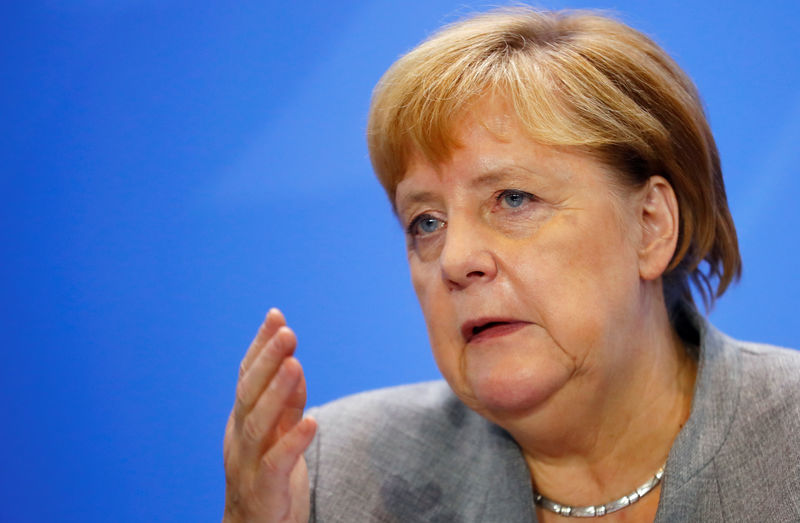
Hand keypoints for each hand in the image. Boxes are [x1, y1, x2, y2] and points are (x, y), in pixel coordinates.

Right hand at [223, 309, 316, 521]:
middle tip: (287, 332)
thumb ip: (285, 404)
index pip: (248, 376)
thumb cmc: (267, 479)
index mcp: (242, 420)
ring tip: (295, 364)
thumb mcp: (276, 434)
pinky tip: (312, 422)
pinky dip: (292, 442)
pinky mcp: (262, 490)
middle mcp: (239, 437)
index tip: (276, 315)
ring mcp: (246, 464)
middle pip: (249, 393)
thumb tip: (295, 365)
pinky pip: (275, 463)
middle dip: (268, 360)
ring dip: (277, 392)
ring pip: (257, 424)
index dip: (260, 346)